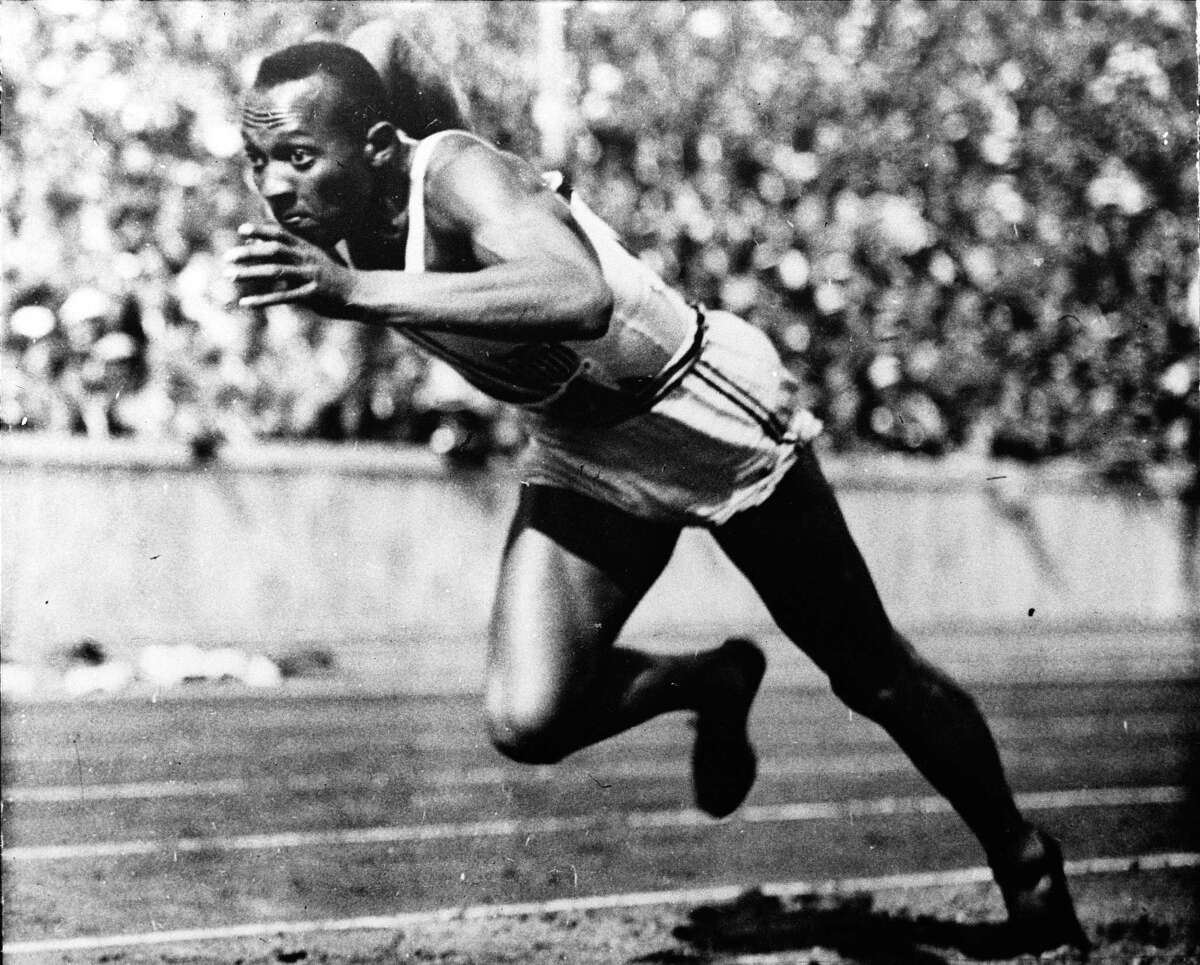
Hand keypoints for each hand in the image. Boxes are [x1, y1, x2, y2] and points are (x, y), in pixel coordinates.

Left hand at [224, 223, 353, 313]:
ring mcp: (309, 276)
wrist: (357, 292)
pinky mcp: (311, 294)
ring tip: (230, 276)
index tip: (241, 230)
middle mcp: (306, 258)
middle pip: (273, 250)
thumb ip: (288, 252)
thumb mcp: (312, 258)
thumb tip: (259, 246)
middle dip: (248, 253)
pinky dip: (262, 300)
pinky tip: (246, 303)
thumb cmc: (330, 275)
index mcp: (306, 248)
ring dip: (250, 273)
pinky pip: (282, 297)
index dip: (260, 230)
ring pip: (275, 271)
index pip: (280, 234)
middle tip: (227, 257)